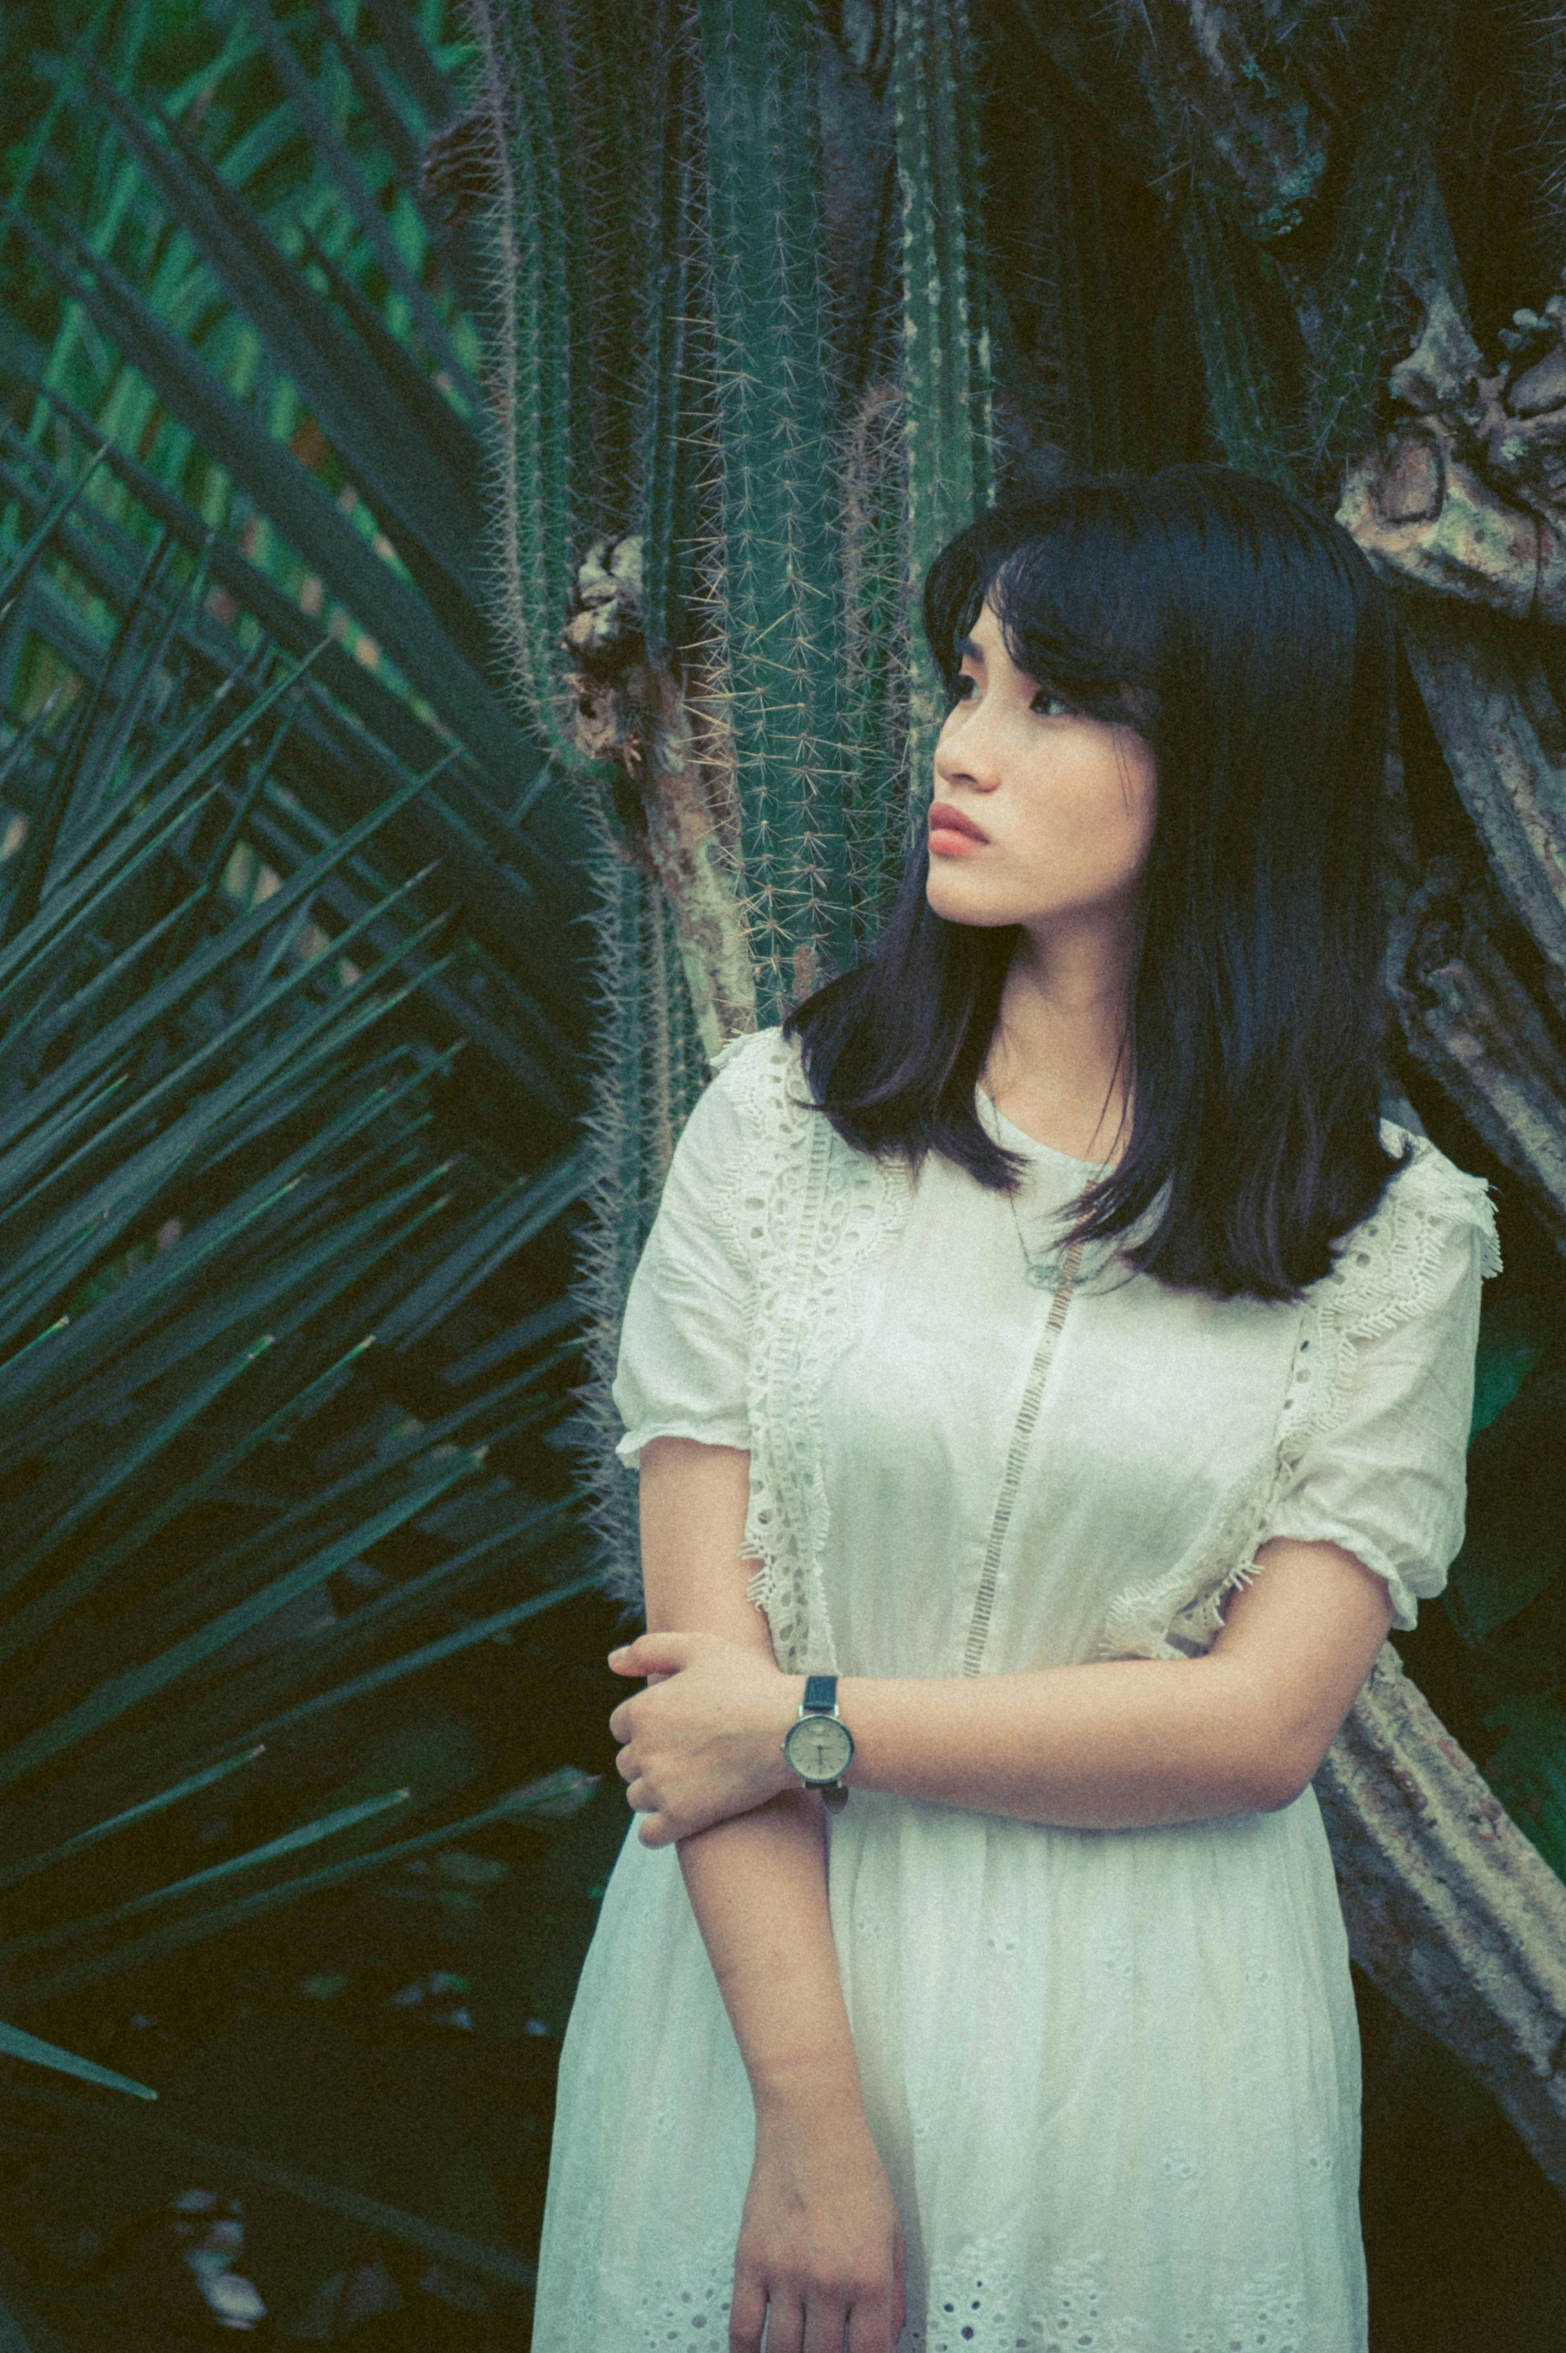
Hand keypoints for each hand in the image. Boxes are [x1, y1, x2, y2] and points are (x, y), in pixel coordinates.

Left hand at [607, 1631, 804, 1845]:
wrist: (790, 1729)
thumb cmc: (749, 1684)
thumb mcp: (700, 1648)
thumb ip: (650, 1649)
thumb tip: (613, 1662)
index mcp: (644, 1710)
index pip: (621, 1725)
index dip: (647, 1724)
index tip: (676, 1726)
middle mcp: (645, 1750)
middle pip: (627, 1763)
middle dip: (651, 1758)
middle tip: (688, 1753)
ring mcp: (662, 1786)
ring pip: (637, 1797)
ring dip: (656, 1792)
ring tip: (692, 1782)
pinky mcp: (682, 1817)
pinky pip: (650, 1834)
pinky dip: (659, 1829)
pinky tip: (681, 1816)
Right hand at [728, 2104, 905, 2352]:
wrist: (810, 2125)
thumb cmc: (855, 2172)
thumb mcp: (892, 2232)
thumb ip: (894, 2295)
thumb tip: (886, 2341)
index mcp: (870, 2278)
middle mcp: (828, 2283)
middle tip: (826, 2351)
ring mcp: (785, 2274)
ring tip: (797, 2351)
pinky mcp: (751, 2261)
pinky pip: (743, 2328)